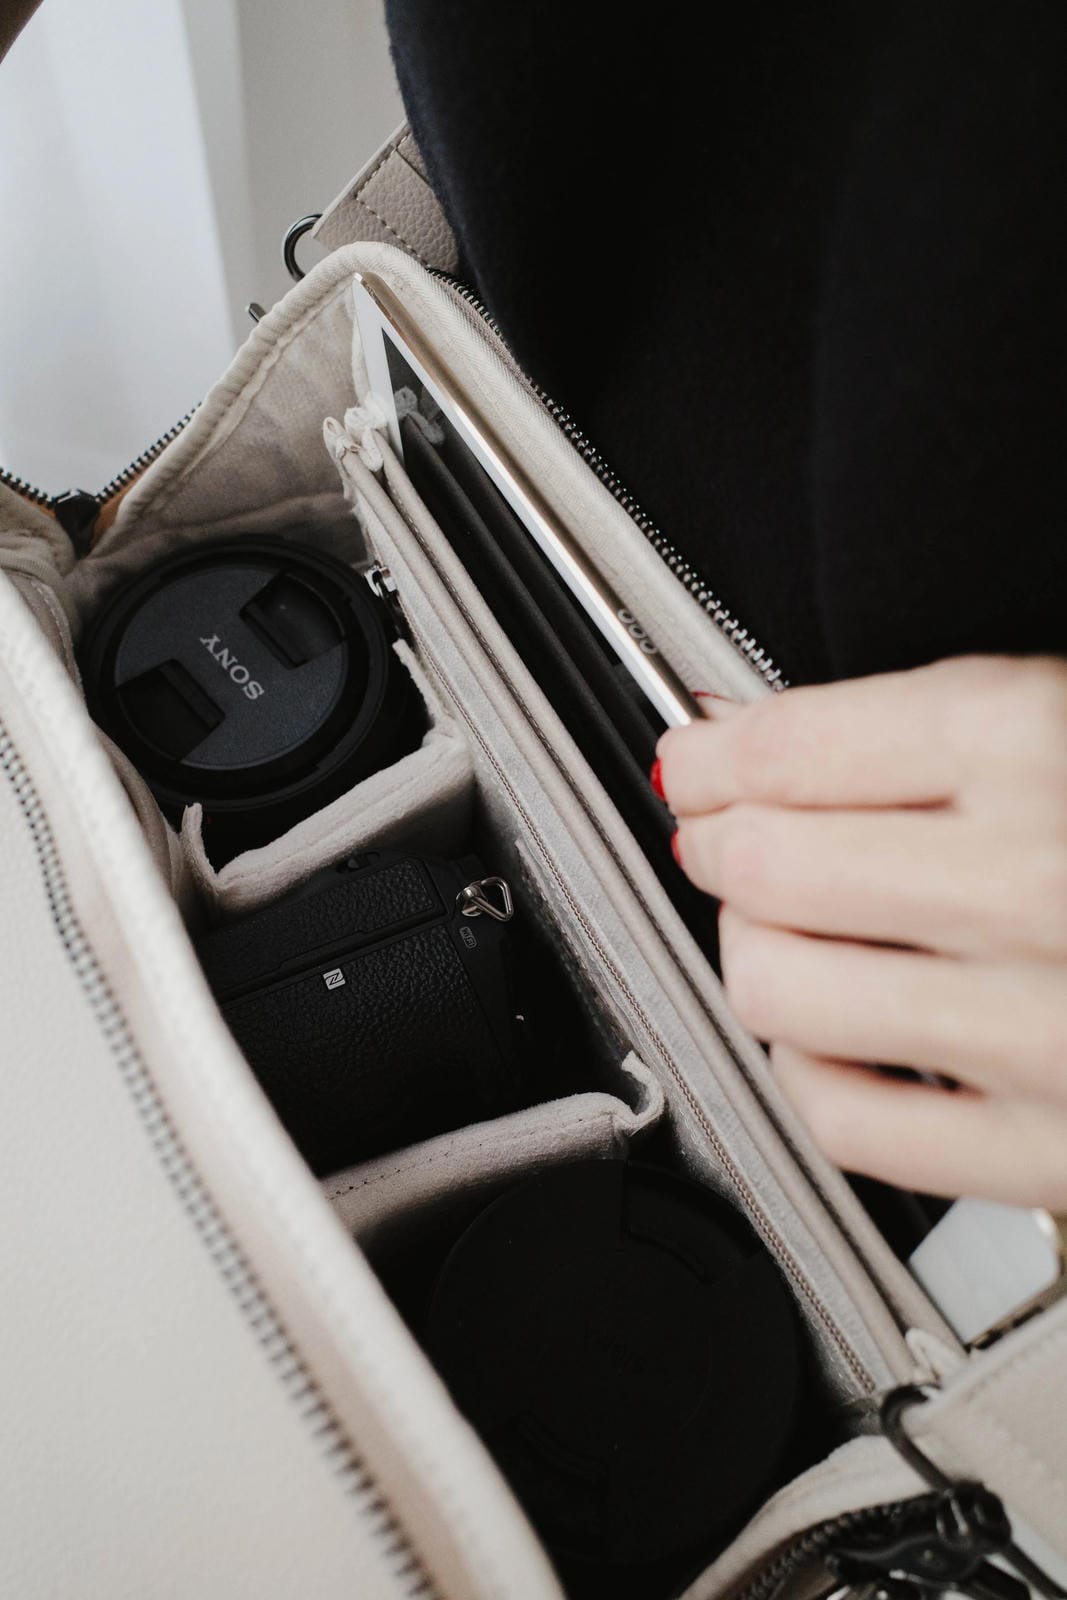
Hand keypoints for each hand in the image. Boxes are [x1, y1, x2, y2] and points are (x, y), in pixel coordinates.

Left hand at [656, 656, 1066, 1208]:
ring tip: (771, 929)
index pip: (800, 745)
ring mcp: (1044, 1031)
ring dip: (750, 950)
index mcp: (1052, 742)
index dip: (716, 753)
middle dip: (718, 847)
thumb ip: (956, 725)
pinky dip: (809, 1071)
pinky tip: (832, 1036)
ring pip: (784, 991)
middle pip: (770, 865)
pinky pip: (850, 1123)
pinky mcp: (1055, 1153)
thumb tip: (769, 739)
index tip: (695, 762)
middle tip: (719, 839)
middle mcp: (1042, 881)